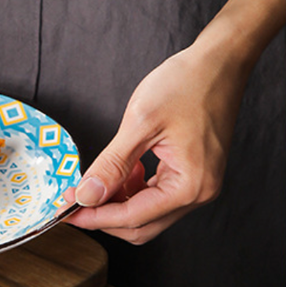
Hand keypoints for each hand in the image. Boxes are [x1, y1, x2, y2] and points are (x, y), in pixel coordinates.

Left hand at [66, 40, 249, 243]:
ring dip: (117, 203)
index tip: (67, 210)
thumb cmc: (189, 83)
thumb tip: (86, 196)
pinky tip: (126, 169)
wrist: (220, 60)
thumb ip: (111, 165)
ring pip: (145, 214)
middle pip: (140, 226)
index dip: (94, 217)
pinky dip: (132, 191)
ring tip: (102, 176)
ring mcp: (197, 187)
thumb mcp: (140, 124)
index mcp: (191, 185)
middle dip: (104, 215)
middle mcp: (198, 193)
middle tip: (75, 199)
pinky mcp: (191, 177)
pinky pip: (154, 198)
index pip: (133, 218)